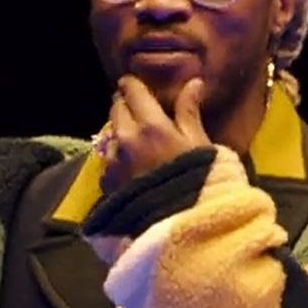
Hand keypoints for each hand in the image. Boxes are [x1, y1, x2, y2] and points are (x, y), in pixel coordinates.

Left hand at [100, 76, 210, 193]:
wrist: (181, 224)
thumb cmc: (199, 181)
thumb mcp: (200, 144)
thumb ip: (190, 112)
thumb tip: (194, 82)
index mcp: (151, 125)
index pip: (133, 92)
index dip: (132, 84)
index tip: (133, 82)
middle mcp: (125, 139)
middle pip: (116, 110)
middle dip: (125, 105)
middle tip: (137, 108)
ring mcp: (113, 162)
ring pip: (111, 135)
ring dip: (120, 131)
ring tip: (136, 139)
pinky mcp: (107, 184)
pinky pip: (109, 161)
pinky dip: (118, 157)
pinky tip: (132, 166)